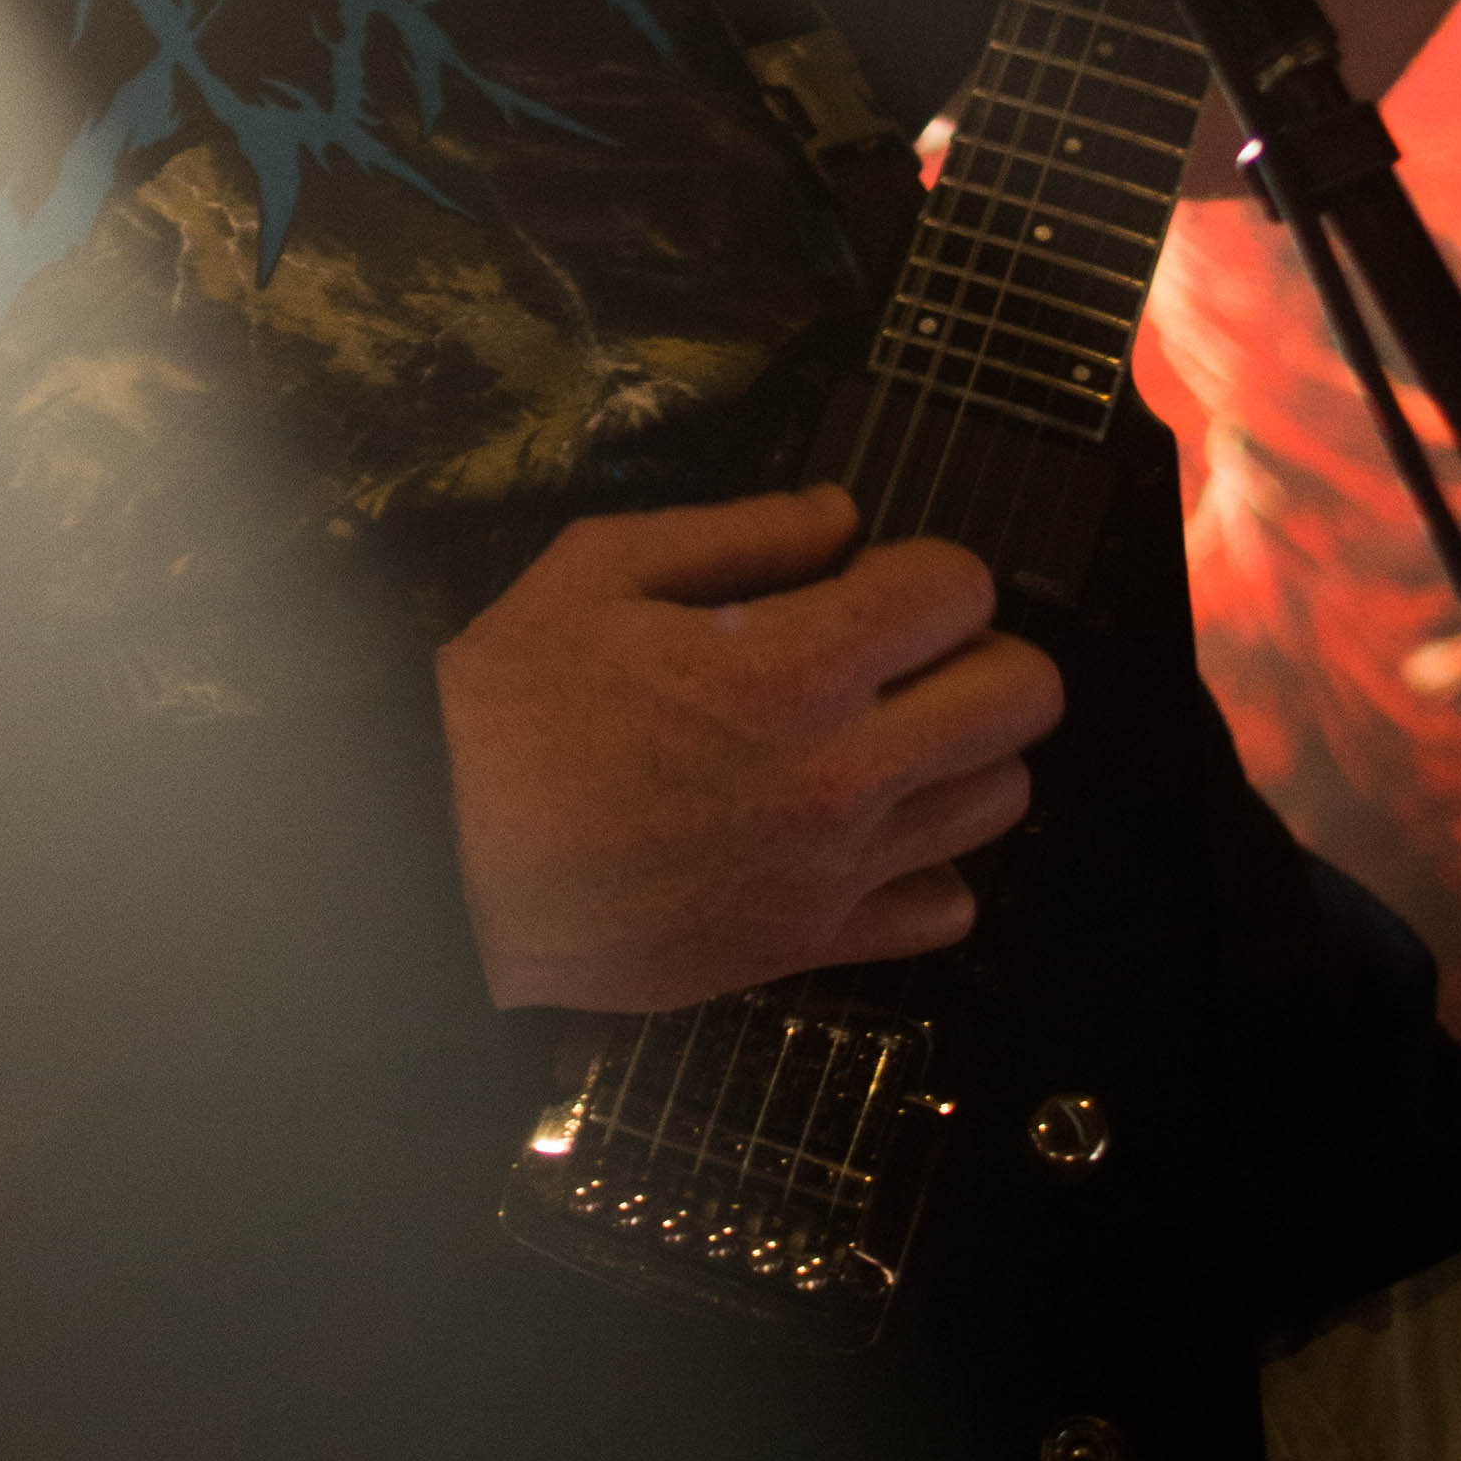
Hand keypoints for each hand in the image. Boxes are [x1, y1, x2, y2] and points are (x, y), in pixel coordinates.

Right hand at [434, 481, 1061, 1014]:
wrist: (437, 866)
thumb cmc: (504, 710)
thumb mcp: (596, 570)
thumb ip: (739, 532)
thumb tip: (842, 515)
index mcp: (793, 666)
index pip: (960, 589)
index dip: (924, 566)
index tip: (869, 579)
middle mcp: (842, 772)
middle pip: (1023, 697)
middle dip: (980, 651)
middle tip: (903, 653)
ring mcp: (836, 870)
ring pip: (1001, 800)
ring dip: (962, 752)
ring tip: (887, 737)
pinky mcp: (812, 945)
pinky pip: (948, 910)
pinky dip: (931, 867)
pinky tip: (867, 833)